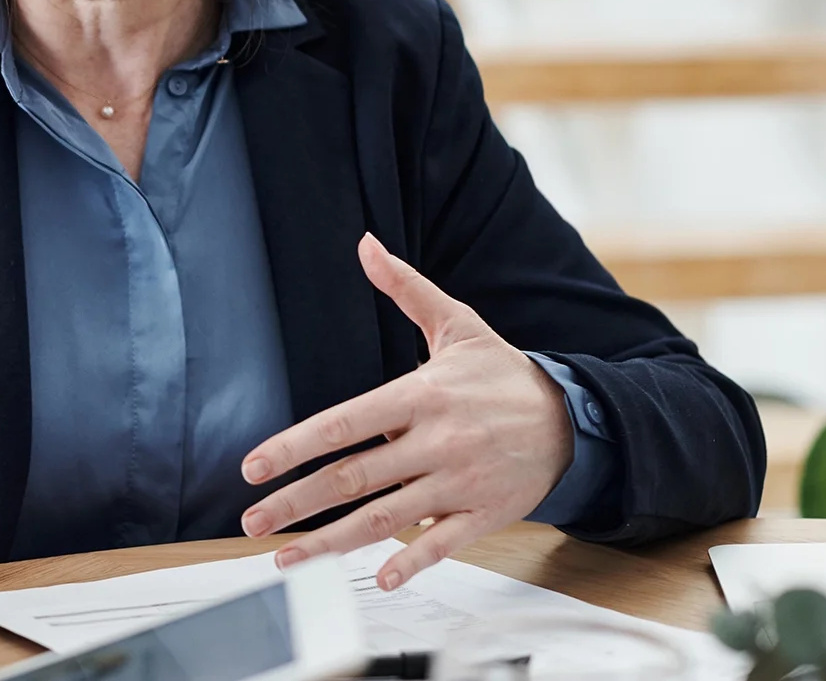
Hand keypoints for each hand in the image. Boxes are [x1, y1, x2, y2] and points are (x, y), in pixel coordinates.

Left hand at [238, 235, 572, 590]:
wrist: (573, 417)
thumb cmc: (504, 373)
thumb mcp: (457, 324)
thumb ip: (406, 288)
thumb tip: (367, 245)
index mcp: (421, 395)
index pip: (343, 424)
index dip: (294, 447)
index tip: (253, 467)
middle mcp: (436, 441)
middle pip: (354, 478)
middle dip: (297, 502)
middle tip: (252, 521)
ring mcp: (459, 482)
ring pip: (386, 519)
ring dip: (331, 542)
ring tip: (285, 557)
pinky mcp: (483, 515)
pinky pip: (442, 545)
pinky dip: (411, 564)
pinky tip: (377, 580)